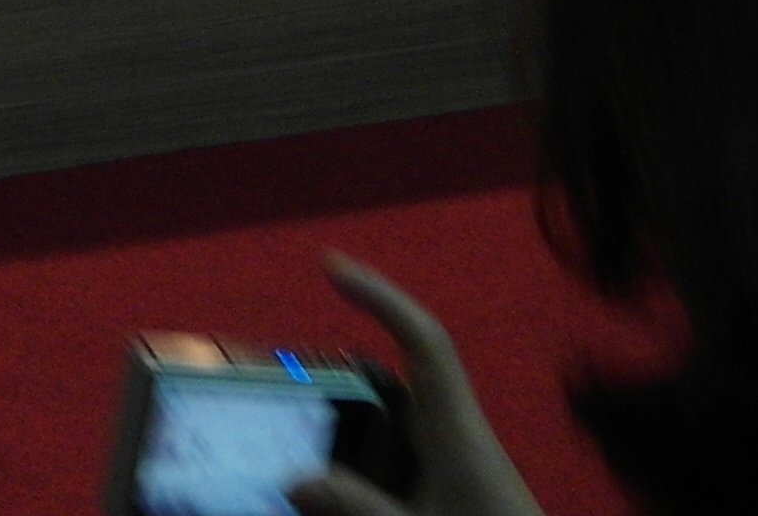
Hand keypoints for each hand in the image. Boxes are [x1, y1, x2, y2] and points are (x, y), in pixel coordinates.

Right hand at [286, 254, 547, 515]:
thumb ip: (358, 507)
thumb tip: (295, 478)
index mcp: (457, 430)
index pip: (424, 342)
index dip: (382, 297)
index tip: (332, 266)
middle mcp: (459, 429)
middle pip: (413, 358)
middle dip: (370, 321)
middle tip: (321, 300)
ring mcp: (461, 452)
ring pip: (408, 396)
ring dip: (366, 379)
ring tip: (315, 381)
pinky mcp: (459, 476)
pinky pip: (410, 430)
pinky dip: (375, 418)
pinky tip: (348, 447)